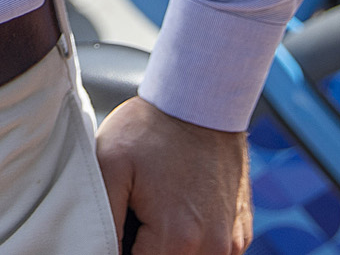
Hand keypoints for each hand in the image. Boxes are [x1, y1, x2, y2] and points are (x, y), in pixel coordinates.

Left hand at [97, 96, 251, 254]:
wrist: (202, 100)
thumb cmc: (152, 128)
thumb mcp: (110, 166)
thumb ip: (102, 221)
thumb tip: (99, 251)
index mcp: (176, 239)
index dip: (119, 250)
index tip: (117, 228)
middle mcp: (211, 248)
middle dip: (144, 247)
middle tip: (135, 213)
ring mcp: (231, 242)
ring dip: (168, 248)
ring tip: (155, 211)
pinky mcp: (241, 232)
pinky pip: (211, 253)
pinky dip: (193, 243)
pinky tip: (178, 210)